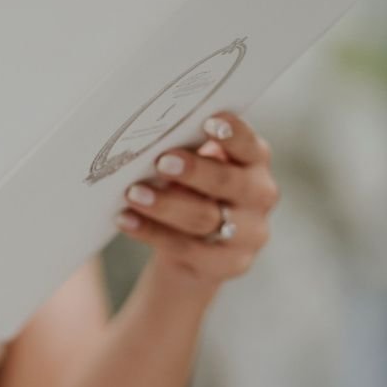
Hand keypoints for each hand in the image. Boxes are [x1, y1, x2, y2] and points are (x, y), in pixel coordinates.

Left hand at [114, 111, 278, 289]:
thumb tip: (152, 135)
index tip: (207, 122)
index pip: (249, 145)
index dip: (232, 134)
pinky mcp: (231, 263)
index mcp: (254, 161)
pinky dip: (152, 232)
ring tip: (133, 193)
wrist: (195, 249)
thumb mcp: (196, 166)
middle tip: (161, 162)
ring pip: (205, 218)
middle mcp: (260, 195)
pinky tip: (126, 220)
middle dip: (194, 171)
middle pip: (229, 182)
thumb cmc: (191, 190)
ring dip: (166, 205)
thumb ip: (187, 150)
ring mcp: (250, 233)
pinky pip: (187, 249)